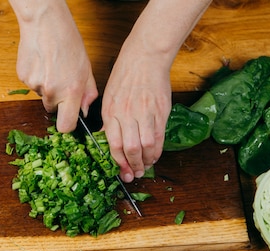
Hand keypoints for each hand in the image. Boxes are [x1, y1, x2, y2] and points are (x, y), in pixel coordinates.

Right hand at [10, 0, 97, 131]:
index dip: (67, 124)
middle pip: (52, 110)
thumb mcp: (86, 68)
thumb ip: (88, 93)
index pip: (66, 126)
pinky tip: (42, 62)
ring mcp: (36, 85)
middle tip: (61, 80)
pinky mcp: (23, 78)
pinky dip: (37, 77)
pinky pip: (31, 85)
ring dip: (47, 86)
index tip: (68, 118)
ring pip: (42, 95)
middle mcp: (52, 92)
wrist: (45, 22)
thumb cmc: (68, 41)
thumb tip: (84, 111)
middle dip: (57, 101)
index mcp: (71, 91)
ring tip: (51, 66)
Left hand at [100, 0, 210, 181]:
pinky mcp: (160, 111)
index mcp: (111, 111)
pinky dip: (157, 150)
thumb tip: (109, 140)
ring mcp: (145, 113)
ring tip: (145, 167)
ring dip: (146, 161)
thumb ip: (109, 119)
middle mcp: (127, 114)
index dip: (118, 162)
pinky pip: (159, 136)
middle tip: (134, 174)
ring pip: (146, 145)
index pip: (114, 144)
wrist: (145, 57)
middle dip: (132, 166)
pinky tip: (154, 156)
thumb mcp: (109, 97)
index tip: (121, 172)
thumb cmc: (125, 75)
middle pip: (130, 148)